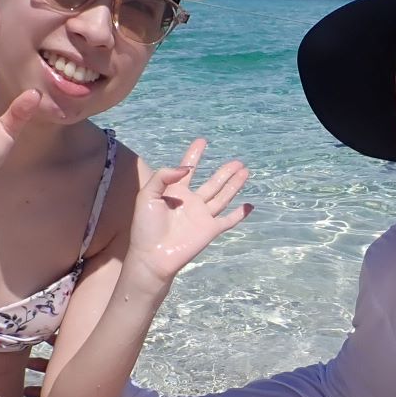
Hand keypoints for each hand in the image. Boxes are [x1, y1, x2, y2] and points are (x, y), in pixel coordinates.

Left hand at [127, 139, 252, 287]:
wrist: (152, 255)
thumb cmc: (145, 226)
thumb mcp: (146, 195)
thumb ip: (163, 176)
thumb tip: (187, 168)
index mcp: (175, 191)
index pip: (188, 169)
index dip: (194, 154)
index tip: (203, 141)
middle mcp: (191, 201)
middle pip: (213, 182)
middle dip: (225, 171)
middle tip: (238, 161)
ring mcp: (202, 216)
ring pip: (223, 196)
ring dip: (234, 184)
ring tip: (245, 171)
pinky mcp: (210, 230)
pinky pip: (228, 220)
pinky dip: (240, 214)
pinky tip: (250, 205)